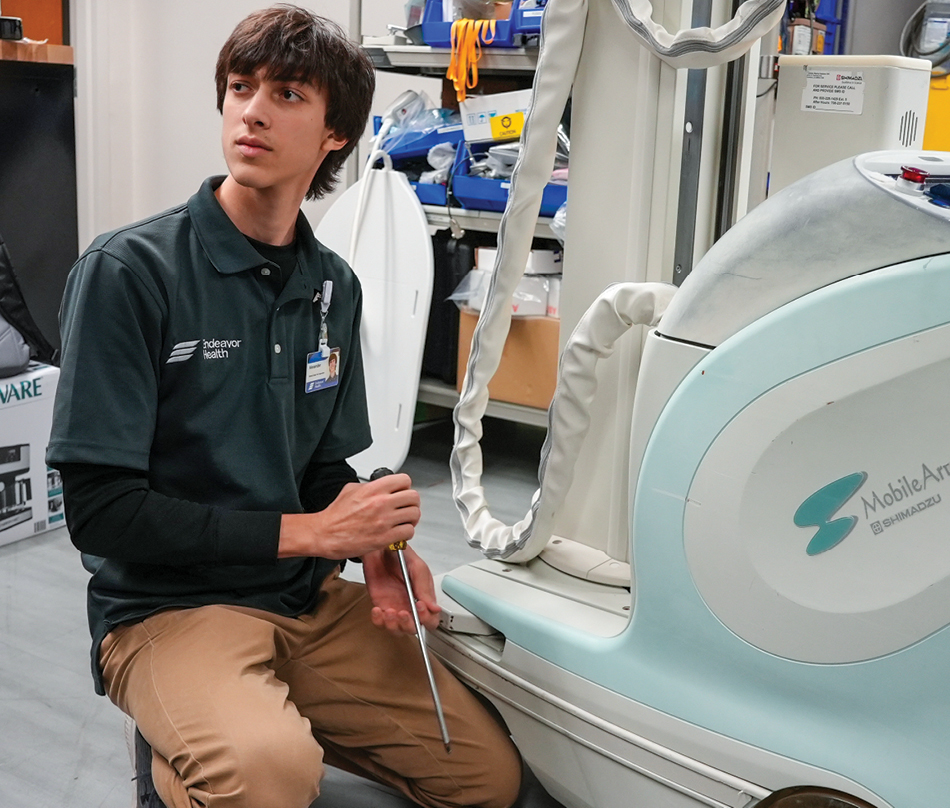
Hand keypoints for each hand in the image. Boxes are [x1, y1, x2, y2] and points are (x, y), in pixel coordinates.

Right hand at [278, 473, 420, 558]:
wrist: (325, 534)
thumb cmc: (335, 515)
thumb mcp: (351, 489)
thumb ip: (370, 486)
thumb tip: (381, 486)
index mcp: (373, 489)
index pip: (404, 480)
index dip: (405, 487)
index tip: (402, 492)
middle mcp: (381, 503)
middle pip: (414, 497)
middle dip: (411, 502)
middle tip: (406, 507)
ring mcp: (384, 521)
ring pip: (414, 514)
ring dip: (411, 518)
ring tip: (404, 521)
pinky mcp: (384, 538)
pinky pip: (408, 532)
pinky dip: (406, 533)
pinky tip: (399, 532)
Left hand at [362, 545, 440, 633]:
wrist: (379, 549)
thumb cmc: (399, 555)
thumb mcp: (416, 567)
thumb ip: (424, 587)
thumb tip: (434, 607)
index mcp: (423, 597)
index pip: (431, 618)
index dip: (427, 618)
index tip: (420, 606)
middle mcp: (410, 605)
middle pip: (414, 628)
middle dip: (409, 625)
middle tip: (403, 612)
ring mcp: (395, 607)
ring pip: (397, 630)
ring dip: (393, 625)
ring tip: (390, 612)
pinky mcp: (380, 606)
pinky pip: (380, 623)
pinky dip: (378, 621)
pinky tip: (378, 610)